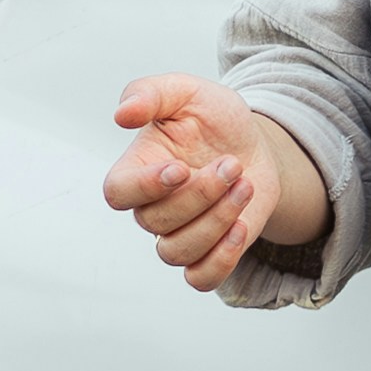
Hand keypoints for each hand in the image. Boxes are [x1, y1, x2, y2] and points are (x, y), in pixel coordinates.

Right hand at [103, 75, 332, 294]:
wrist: (253, 143)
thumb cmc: (212, 118)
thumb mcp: (185, 91)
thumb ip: (149, 94)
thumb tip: (122, 114)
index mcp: (137, 170)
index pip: (117, 193)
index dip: (144, 187)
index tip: (179, 168)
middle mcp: (152, 208)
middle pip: (155, 222)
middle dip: (200, 194)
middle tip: (232, 164)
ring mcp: (179, 234)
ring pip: (177, 251)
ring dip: (216, 220)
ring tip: (244, 185)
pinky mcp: (208, 253)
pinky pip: (200, 278)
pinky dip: (220, 260)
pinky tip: (241, 226)